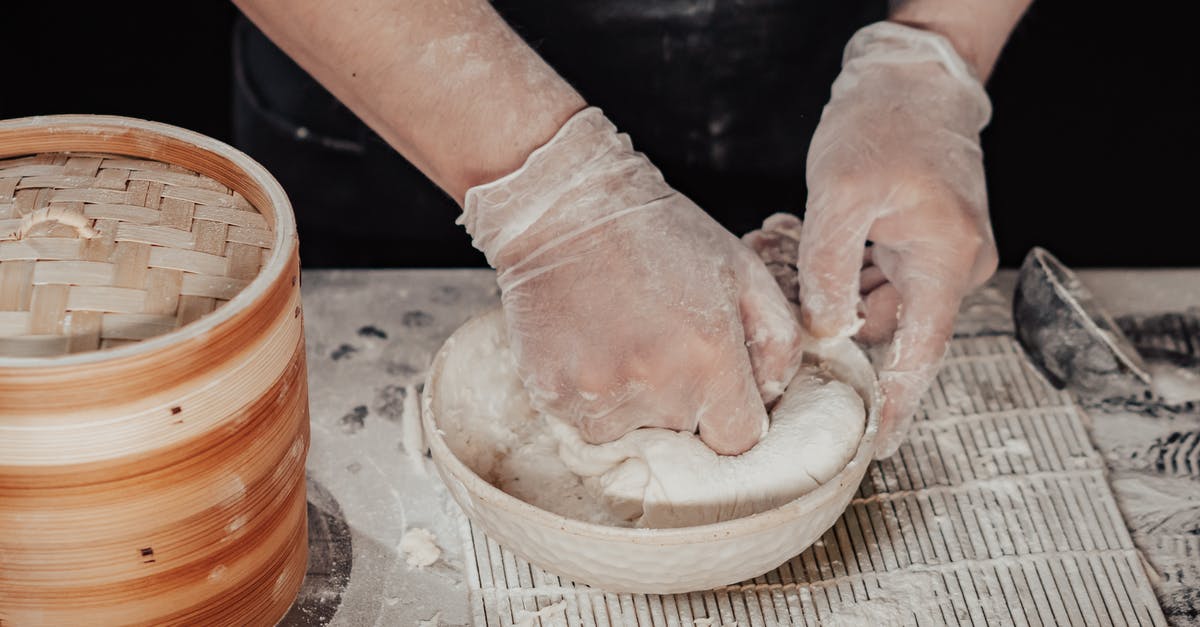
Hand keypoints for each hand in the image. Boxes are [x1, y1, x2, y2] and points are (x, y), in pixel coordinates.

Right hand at [460, 108, 802, 454]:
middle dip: (683, 402)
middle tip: (663, 344)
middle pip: (686, 435)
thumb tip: (773, 394)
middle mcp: (657, 386)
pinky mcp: (552, 395)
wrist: (565, 209)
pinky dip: (592, 397)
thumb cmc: (660, 233)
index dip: (733, 416)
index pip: (739, 439)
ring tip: (623, 343)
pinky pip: (585, 423)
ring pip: (633, 434)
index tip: (718, 388)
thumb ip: (778, 339)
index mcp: (710, 356)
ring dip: (635, 404)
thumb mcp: (742, 269)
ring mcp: (599, 395)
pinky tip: (591, 348)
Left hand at [797, 22, 998, 458]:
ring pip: (871, 298)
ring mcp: (936, 253)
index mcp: (946, 263)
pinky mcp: (918, 239)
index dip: (896, 404)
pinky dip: (837, 264)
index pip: (920, 355)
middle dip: (827, 317)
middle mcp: (952, 266)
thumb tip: (825, 330)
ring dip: (825, 285)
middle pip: (883, 324)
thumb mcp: (842, 194)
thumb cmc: (884, 124)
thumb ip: (829, 268)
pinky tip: (798, 238)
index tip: (876, 446)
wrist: (914, 75)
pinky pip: (873, 272)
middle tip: (775, 283)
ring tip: (780, 244)